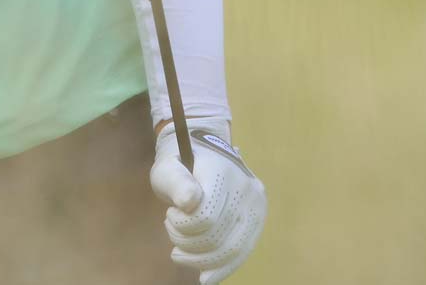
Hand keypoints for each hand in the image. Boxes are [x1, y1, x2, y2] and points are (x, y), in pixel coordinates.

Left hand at [148, 118, 266, 283]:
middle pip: (217, 237)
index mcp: (224, 172)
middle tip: (172, 229)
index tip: (171, 214)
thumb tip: (188, 203)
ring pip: (231, 250)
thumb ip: (175, 183)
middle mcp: (248, 189)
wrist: (205, 152)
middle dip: (187, 243)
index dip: (181, 225)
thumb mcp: (167, 167)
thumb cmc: (180, 162)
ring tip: (182, 246)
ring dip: (200, 258)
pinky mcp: (258, 220)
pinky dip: (222, 269)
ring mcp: (257, 206)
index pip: (205, 217)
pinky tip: (205, 277)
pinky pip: (242, 254)